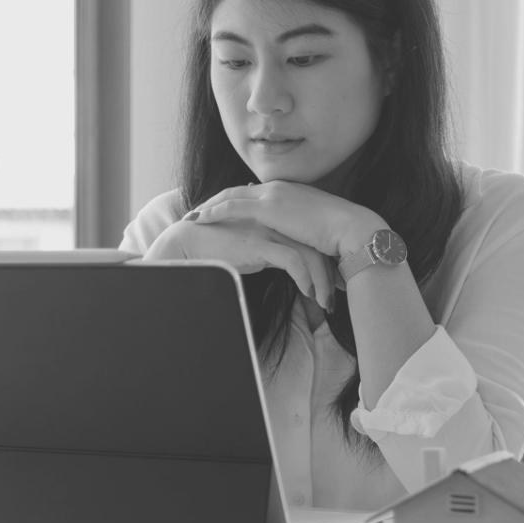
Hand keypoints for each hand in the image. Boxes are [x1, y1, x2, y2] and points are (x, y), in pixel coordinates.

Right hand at [143, 219, 336, 309]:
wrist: (188, 242)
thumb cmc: (217, 247)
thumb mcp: (252, 247)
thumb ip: (271, 250)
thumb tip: (289, 264)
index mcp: (276, 220)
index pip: (312, 238)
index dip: (327, 262)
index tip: (335, 284)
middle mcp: (276, 222)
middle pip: (316, 245)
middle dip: (330, 274)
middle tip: (335, 297)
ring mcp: (268, 231)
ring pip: (309, 253)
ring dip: (321, 281)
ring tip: (324, 302)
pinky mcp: (259, 243)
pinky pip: (293, 260)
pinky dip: (305, 278)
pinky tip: (307, 293)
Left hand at [186, 180, 384, 258]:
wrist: (351, 229)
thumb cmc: (339, 236)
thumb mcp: (314, 230)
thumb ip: (299, 230)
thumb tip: (292, 242)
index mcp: (288, 192)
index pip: (252, 193)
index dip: (233, 200)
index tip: (217, 209)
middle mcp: (277, 188)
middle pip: (235, 192)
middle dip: (213, 201)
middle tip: (196, 211)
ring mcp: (272, 195)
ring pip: (229, 196)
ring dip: (207, 206)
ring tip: (190, 217)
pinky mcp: (268, 208)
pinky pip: (231, 207)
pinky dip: (212, 212)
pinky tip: (198, 219)